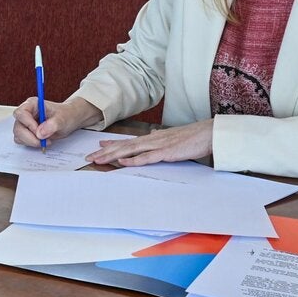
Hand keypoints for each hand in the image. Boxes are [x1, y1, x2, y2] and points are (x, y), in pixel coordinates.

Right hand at [11, 96, 103, 147]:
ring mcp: (25, 123)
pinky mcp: (26, 132)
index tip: (38, 132)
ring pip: (18, 135)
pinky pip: (22, 140)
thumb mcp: (63, 118)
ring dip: (31, 141)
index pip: (21, 113)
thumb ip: (52, 124)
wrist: (69, 120)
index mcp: (32, 104)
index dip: (28, 124)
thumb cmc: (66, 115)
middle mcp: (26, 113)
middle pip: (18, 127)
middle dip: (30, 137)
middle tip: (43, 141)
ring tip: (45, 140)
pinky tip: (42, 141)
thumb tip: (40, 133)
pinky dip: (31, 144)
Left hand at [84, 119, 213, 166]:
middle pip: (124, 146)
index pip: (128, 141)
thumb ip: (161, 137)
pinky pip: (146, 158)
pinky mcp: (166, 153)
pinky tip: (121, 163)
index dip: (113, 143)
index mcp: (153, 137)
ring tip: (98, 160)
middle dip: (105, 152)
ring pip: (129, 151)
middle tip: (89, 157)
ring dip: (112, 156)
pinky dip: (133, 160)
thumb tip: (153, 134)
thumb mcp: (173, 137)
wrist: (208, 134)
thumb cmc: (192, 137)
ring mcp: (157, 145)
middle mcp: (152, 140)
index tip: (99, 145)